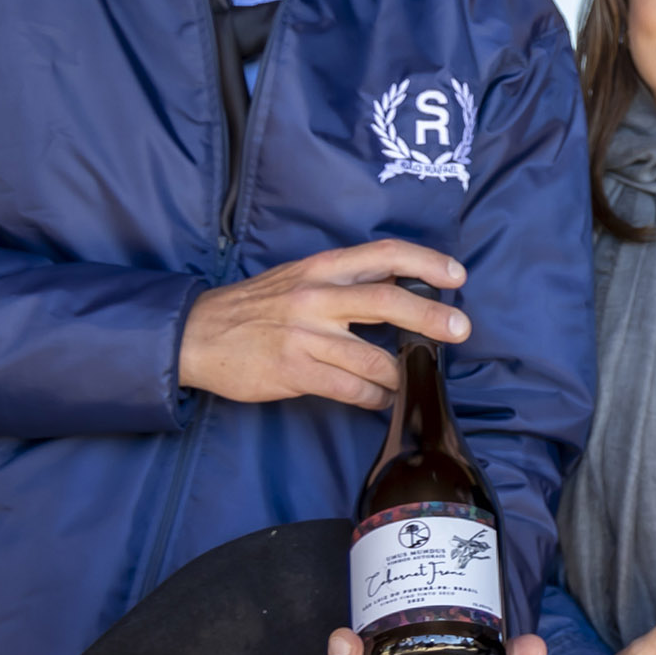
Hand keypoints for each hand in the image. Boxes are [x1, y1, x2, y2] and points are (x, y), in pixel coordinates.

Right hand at [179, 241, 469, 407]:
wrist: (196, 335)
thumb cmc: (255, 308)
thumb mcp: (298, 278)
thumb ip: (344, 282)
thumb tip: (401, 291)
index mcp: (321, 268)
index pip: (383, 255)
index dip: (425, 262)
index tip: (456, 275)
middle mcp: (316, 297)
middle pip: (388, 302)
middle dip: (432, 317)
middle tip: (460, 330)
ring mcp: (306, 335)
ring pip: (375, 358)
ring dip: (401, 374)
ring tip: (408, 381)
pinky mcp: (295, 371)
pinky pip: (352, 389)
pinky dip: (375, 397)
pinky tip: (379, 399)